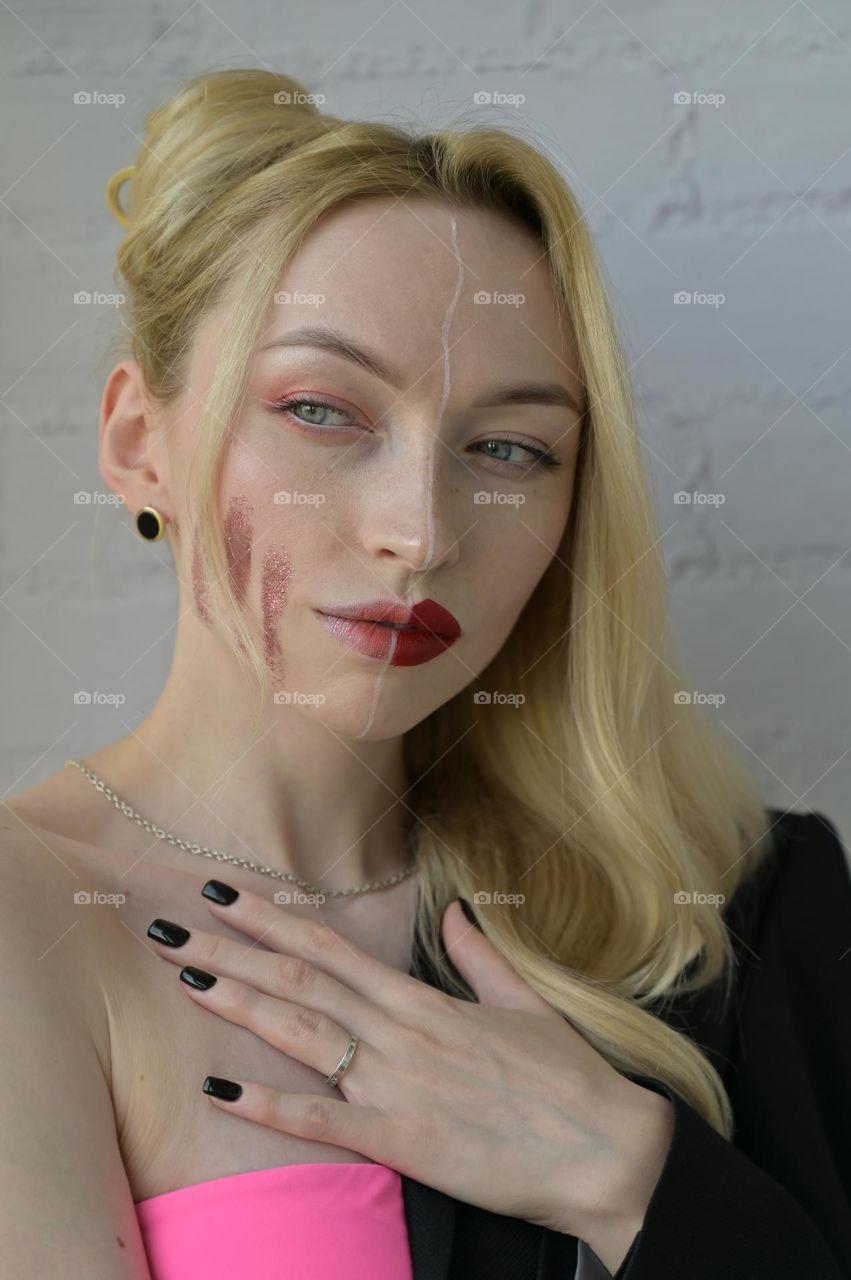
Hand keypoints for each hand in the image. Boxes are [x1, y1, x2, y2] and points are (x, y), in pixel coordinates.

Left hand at [146, 883, 671, 1244]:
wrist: (605, 1149)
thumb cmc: (567, 1078)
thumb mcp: (523, 1002)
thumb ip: (479, 955)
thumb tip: (453, 912)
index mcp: (423, 1000)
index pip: (331, 948)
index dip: (272, 919)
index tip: (224, 894)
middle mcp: (400, 1032)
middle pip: (300, 981)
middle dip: (231, 950)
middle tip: (171, 925)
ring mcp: (398, 1083)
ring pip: (302, 1033)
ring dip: (240, 1003)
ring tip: (186, 976)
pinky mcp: (402, 1140)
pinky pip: (324, 1119)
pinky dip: (270, 1105)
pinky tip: (222, 1088)